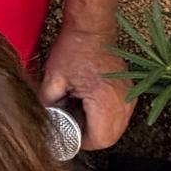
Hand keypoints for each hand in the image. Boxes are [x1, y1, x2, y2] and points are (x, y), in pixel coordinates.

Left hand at [40, 25, 133, 149]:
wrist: (91, 28)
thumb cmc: (73, 49)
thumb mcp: (53, 78)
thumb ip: (48, 103)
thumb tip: (42, 120)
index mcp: (104, 100)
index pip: (99, 139)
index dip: (81, 141)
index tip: (68, 135)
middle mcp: (122, 101)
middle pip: (110, 137)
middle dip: (89, 136)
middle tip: (71, 126)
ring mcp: (128, 96)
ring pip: (116, 128)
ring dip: (98, 128)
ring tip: (78, 113)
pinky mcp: (128, 91)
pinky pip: (120, 115)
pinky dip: (105, 117)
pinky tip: (87, 105)